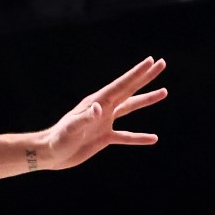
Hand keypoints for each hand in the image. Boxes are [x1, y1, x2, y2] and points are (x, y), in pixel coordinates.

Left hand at [38, 58, 168, 170]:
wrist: (50, 154)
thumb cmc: (58, 139)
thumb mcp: (71, 129)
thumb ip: (85, 117)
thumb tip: (99, 107)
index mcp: (97, 102)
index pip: (122, 85)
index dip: (137, 73)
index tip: (151, 61)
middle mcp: (103, 108)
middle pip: (129, 90)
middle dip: (145, 77)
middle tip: (161, 64)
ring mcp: (104, 122)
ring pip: (130, 107)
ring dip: (146, 100)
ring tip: (164, 92)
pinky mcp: (104, 137)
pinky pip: (126, 136)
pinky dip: (139, 137)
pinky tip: (153, 138)